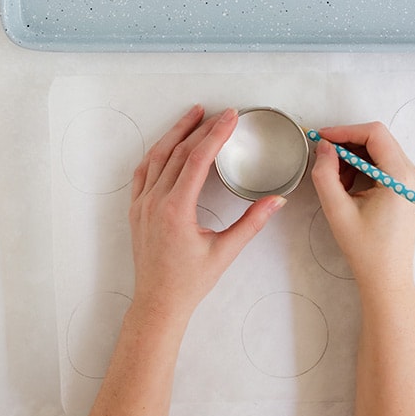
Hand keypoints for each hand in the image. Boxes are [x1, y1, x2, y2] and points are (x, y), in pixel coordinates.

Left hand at [127, 105, 284, 332]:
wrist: (158, 302)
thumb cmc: (190, 281)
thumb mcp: (226, 251)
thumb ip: (252, 222)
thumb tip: (278, 200)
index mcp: (175, 209)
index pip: (197, 159)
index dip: (215, 135)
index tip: (231, 117)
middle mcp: (154, 202)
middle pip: (178, 152)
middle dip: (200, 128)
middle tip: (220, 113)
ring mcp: (142, 204)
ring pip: (157, 157)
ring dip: (175, 133)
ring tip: (193, 115)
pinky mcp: (136, 210)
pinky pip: (143, 172)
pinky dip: (157, 152)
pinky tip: (168, 144)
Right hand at [309, 122, 414, 293]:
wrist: (387, 276)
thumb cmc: (366, 248)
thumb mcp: (338, 210)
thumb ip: (326, 174)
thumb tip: (324, 147)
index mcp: (400, 176)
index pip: (374, 134)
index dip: (345, 131)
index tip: (322, 138)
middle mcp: (411, 173)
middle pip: (378, 139)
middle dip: (348, 144)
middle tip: (325, 159)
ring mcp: (412, 181)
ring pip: (380, 151)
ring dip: (354, 157)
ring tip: (336, 180)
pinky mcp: (407, 188)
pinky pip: (384, 164)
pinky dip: (363, 167)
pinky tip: (347, 186)